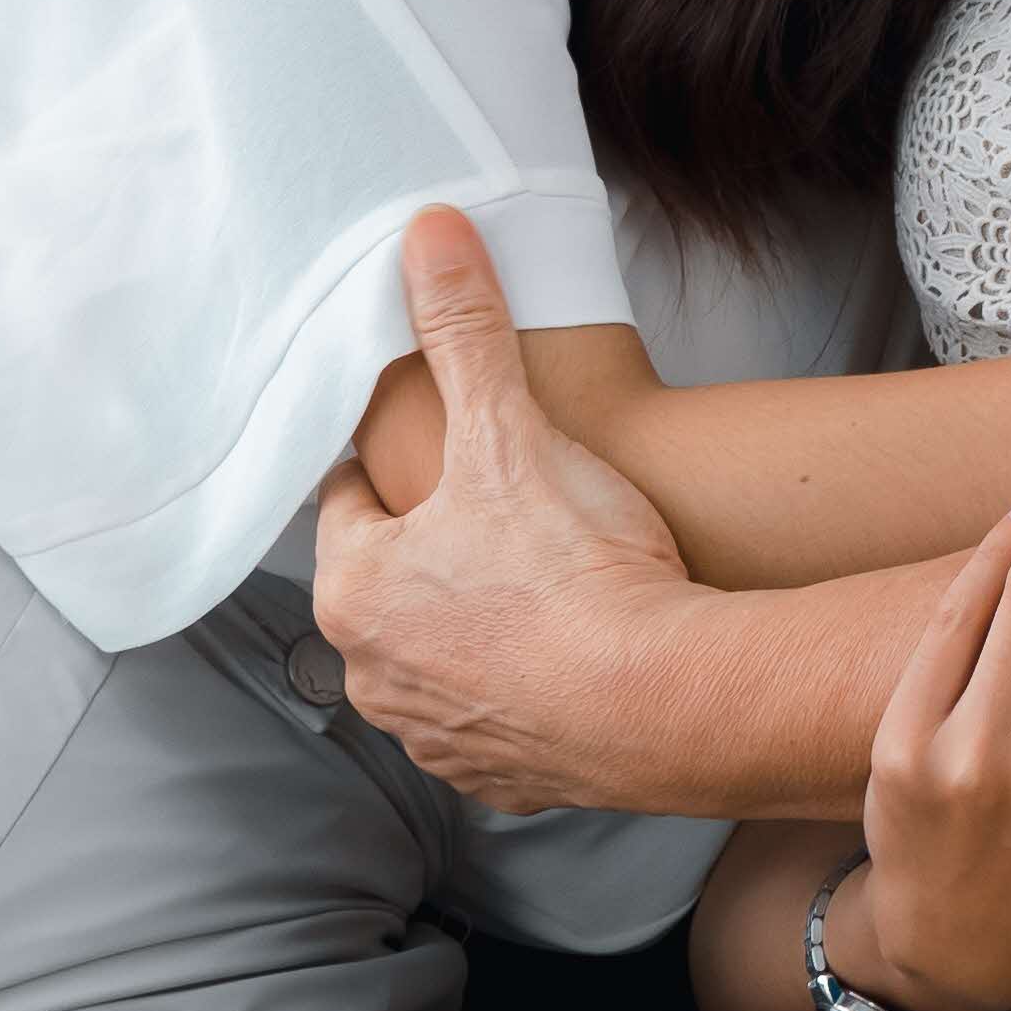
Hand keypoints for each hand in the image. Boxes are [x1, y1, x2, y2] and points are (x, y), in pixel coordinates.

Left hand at [316, 211, 711, 813]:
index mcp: (355, 589)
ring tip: (549, 579)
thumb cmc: (574, 567)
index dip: (397, 465)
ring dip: (478, 622)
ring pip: (440, 655)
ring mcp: (435, 735)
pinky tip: (578, 648)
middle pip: (392, 583)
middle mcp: (375, 674)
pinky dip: (527, 685)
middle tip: (507, 505)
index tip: (445, 447)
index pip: (348, 502)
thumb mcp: (511, 427)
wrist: (662, 700)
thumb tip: (428, 233)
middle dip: (438, 545)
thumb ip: (464, 330)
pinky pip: (498, 716)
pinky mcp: (502, 776)